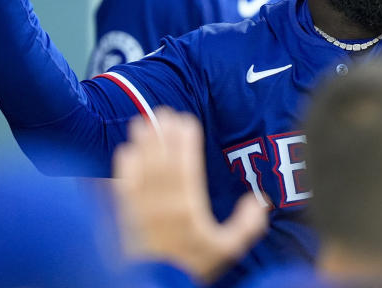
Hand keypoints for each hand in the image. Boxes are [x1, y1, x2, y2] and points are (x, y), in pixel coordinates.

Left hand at [112, 110, 267, 282]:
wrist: (153, 286)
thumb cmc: (190, 266)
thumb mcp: (226, 250)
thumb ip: (246, 225)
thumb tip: (260, 200)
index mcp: (187, 207)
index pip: (186, 165)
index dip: (185, 140)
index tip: (186, 120)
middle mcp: (161, 203)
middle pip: (162, 160)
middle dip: (163, 133)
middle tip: (164, 112)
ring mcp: (138, 209)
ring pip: (141, 167)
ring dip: (142, 143)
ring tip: (142, 122)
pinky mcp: (121, 216)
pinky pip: (122, 185)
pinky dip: (123, 166)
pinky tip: (125, 151)